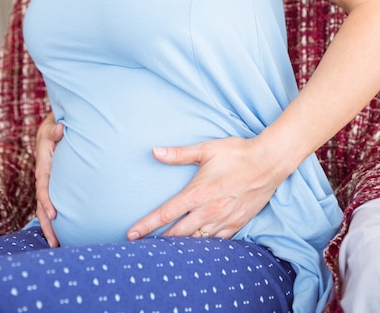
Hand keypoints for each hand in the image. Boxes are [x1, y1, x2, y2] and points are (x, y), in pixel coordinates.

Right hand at [35, 112, 63, 246]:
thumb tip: (60, 128)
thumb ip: (55, 130)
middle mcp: (43, 179)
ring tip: (57, 245)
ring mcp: (48, 185)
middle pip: (42, 206)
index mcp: (43, 168)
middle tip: (55, 242)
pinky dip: (56, 219)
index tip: (53, 215)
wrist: (53, 129)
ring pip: (45, 209)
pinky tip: (64, 232)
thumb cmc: (53, 129)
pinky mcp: (55, 186)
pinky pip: (53, 204)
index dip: (47, 202)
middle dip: (47, 225)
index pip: (43, 188)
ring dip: (50, 227)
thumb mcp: (52, 127)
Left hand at [127, 136, 279, 240]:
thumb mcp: (206, 149)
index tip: (132, 233)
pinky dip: (202, 247)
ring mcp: (223, 220)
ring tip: (164, 252)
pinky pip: (215, 243)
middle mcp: (209, 210)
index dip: (147, 225)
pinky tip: (194, 248)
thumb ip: (179, 154)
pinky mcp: (236, 224)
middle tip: (142, 247)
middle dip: (158, 242)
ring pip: (196, 242)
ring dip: (180, 247)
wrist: (268, 162)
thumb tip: (155, 151)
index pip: (166, 213)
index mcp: (198, 192)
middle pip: (177, 235)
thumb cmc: (236, 153)